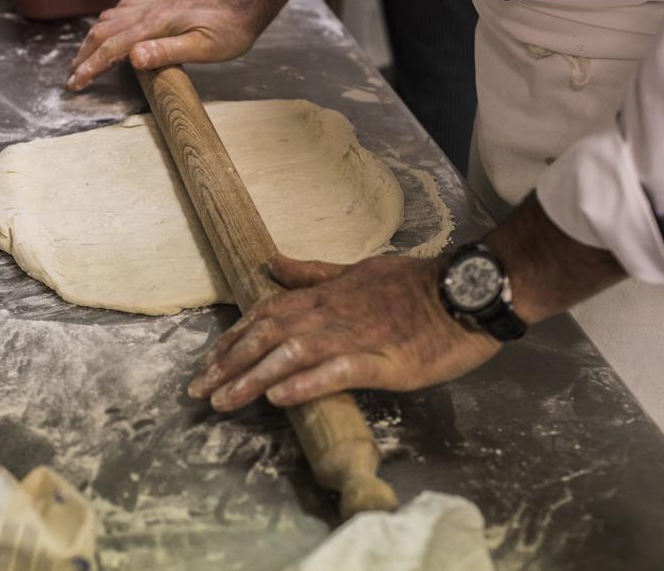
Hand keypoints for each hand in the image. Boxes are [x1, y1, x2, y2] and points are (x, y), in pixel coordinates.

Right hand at [66, 0, 265, 90]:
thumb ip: (168, 52)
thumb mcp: (204, 47)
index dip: (90, 66)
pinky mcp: (158, 5)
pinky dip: (106, 25)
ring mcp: (151, 6)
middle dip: (83, 55)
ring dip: (91, 40)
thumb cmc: (228, 30)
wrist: (242, 3)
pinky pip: (122, 12)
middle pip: (102, 32)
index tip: (75, 84)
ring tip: (83, 59)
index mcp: (154, 25)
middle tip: (71, 77)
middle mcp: (147, 12)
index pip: (112, 47)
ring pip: (108, 20)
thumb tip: (133, 58)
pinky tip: (109, 31)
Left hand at [188, 254, 502, 411]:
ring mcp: (355, 336)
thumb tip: (272, 263)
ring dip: (253, 377)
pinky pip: (338, 371)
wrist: (464, 292)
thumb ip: (314, 273)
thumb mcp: (358, 270)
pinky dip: (306, 383)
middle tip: (198, 390)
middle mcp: (330, 314)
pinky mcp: (382, 360)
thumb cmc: (414, 285)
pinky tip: (280, 398)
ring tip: (224, 401)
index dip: (234, 338)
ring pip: (292, 354)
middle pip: (268, 336)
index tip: (209, 360)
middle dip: (229, 363)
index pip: (267, 314)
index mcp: (324, 296)